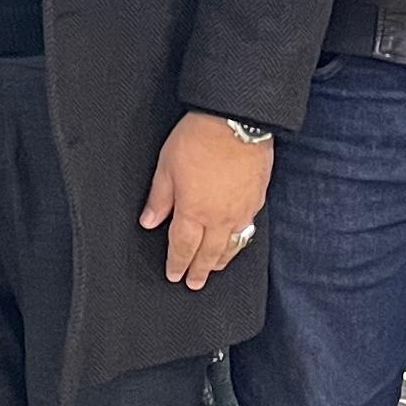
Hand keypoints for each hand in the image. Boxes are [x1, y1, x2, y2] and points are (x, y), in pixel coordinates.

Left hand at [139, 113, 272, 290]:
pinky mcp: (256, 201)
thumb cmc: (200, 138)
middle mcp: (218, 218)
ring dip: (220, 261)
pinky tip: (237, 242)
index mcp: (192, 211)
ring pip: (231, 247)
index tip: (174, 275)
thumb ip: (159, 198)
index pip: (182, 247)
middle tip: (194, 283)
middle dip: (199, 271)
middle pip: (208, 254)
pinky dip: (239, 242)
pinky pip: (247, 230)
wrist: (237, 122)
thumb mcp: (167, 166)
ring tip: (214, 269)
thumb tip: (149, 221)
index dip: (177, 264)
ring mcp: (240, 211)